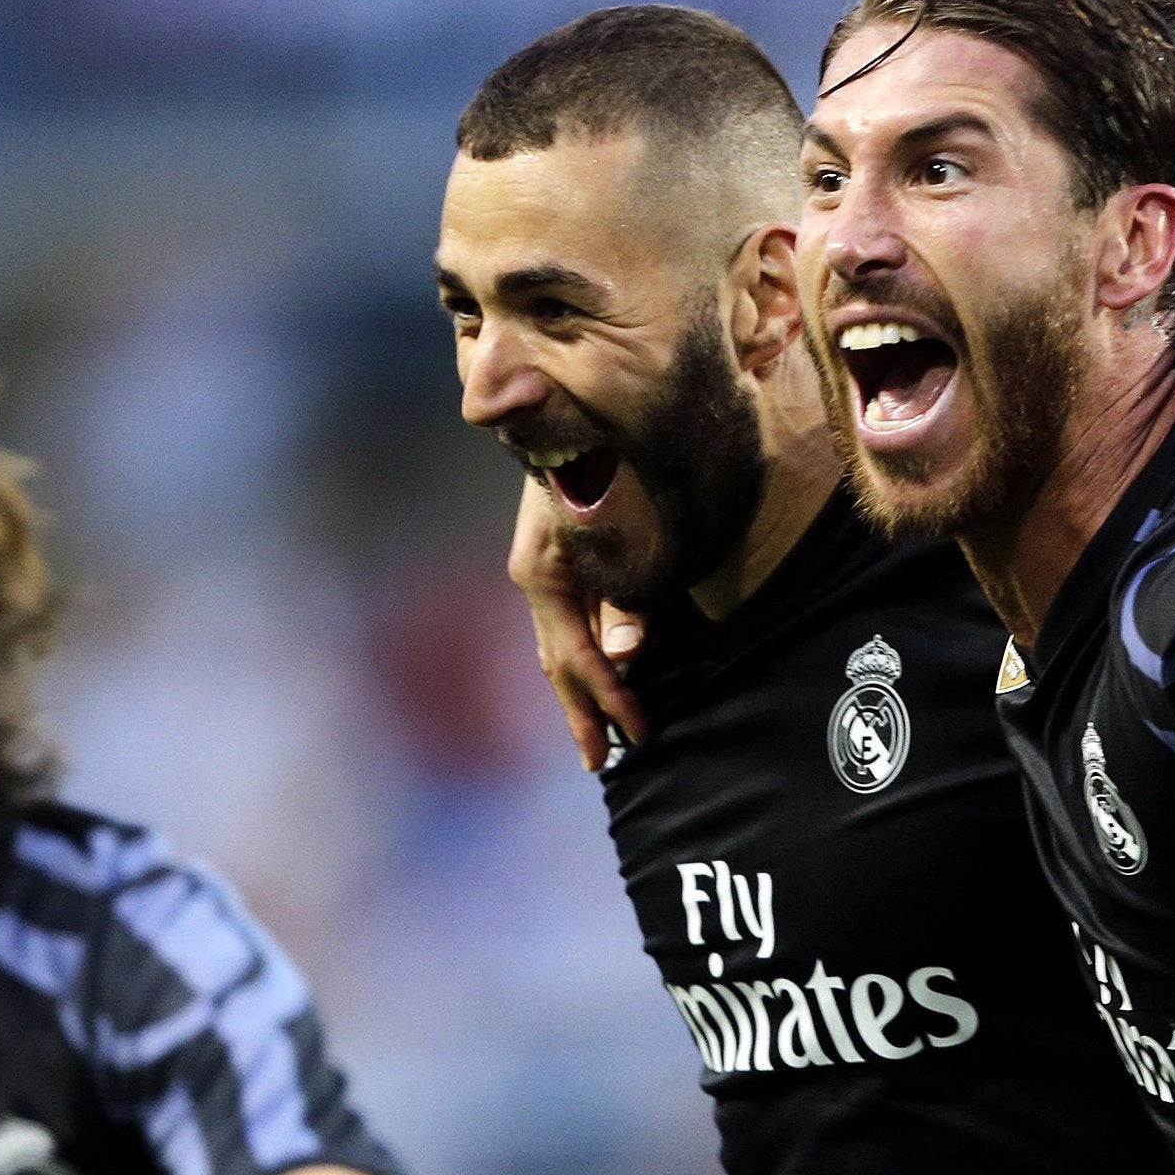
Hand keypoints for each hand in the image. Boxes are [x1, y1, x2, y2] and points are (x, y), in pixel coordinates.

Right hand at [509, 480, 646, 768]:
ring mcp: (543, 569)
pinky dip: (582, 656)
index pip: (577, 656)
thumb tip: (623, 655)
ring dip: (580, 690)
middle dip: (581, 712)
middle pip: (558, 662)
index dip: (609, 699)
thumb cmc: (609, 466)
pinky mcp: (557, 559)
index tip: (638, 734)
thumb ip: (628, 596)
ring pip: (559, 645)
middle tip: (600, 762)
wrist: (574, 411)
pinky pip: (567, 623)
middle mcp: (535, 577)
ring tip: (596, 732)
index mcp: (544, 576)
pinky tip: (598, 671)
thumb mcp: (627, 532)